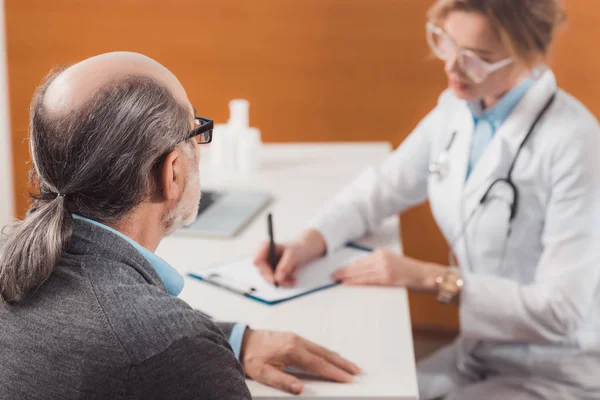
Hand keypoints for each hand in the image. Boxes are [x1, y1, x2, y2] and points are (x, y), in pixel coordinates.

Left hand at [241, 329, 360, 394]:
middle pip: (325, 354)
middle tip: (356, 371)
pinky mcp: (294, 337)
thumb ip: (282, 381)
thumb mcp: (263, 373)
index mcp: (291, 350)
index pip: (318, 364)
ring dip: (337, 357)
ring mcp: (296, 338)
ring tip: (350, 365)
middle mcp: (297, 341)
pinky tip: (332, 356)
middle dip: (342, 364)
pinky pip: (315, 345)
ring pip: (322, 349)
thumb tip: (300, 389)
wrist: (243, 341)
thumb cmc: (252, 357)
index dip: (334, 372)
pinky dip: (327, 352)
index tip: (347, 378)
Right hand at [253, 229, 325, 286]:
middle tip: (288, 282)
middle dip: (276, 279)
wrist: (304, 251)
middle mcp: (263, 256)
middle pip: (263, 273)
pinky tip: (292, 280)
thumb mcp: (294, 255)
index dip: (265, 271)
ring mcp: (267, 266)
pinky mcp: (272, 273)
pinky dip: (284, 283)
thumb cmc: (298, 249)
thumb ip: (285, 265)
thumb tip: (277, 278)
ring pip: (269, 280)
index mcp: (265, 247)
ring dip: (282, 282)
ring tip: (293, 280)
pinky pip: (275, 282)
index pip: (257, 261)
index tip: (275, 279)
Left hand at [332, 248, 442, 289]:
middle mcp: (381, 257)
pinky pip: (368, 280)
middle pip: (358, 265)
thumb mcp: (392, 262)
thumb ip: (378, 265)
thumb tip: (362, 272)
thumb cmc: (409, 271)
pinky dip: (356, 281)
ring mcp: (384, 267)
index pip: (361, 260)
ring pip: (361, 272)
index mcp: (381, 252)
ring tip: (337, 279)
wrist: (425, 275)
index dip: (349, 266)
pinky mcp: (387, 277)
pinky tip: (348, 283)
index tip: (339, 270)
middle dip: (344, 271)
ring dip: (347, 276)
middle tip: (333, 275)